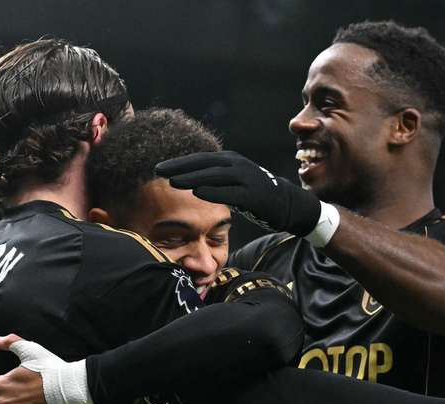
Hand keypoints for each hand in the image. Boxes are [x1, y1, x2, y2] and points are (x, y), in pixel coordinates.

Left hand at [155, 151, 321, 235]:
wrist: (286, 203)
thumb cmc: (254, 194)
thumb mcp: (233, 180)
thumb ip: (214, 177)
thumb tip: (190, 178)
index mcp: (230, 160)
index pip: (200, 159)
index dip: (179, 162)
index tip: (159, 166)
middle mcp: (237, 165)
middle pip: (204, 163)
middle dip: (180, 167)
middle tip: (158, 170)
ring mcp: (246, 179)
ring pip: (215, 176)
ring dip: (192, 177)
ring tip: (173, 182)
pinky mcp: (253, 195)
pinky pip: (230, 192)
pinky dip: (213, 191)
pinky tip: (197, 192)